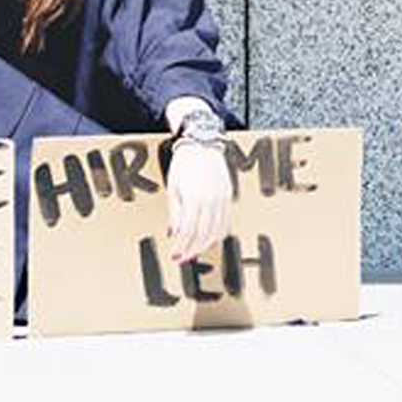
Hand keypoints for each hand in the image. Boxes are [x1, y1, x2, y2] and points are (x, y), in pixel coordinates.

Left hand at [165, 141, 231, 263]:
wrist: (202, 143)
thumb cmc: (185, 164)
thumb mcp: (174, 188)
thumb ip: (175, 213)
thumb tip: (173, 234)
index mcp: (194, 198)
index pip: (188, 232)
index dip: (181, 247)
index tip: (175, 256)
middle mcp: (211, 200)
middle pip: (203, 235)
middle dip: (192, 250)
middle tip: (182, 258)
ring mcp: (222, 199)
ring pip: (217, 231)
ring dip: (205, 245)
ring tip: (193, 251)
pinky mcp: (228, 196)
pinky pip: (225, 222)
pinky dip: (217, 234)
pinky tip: (208, 239)